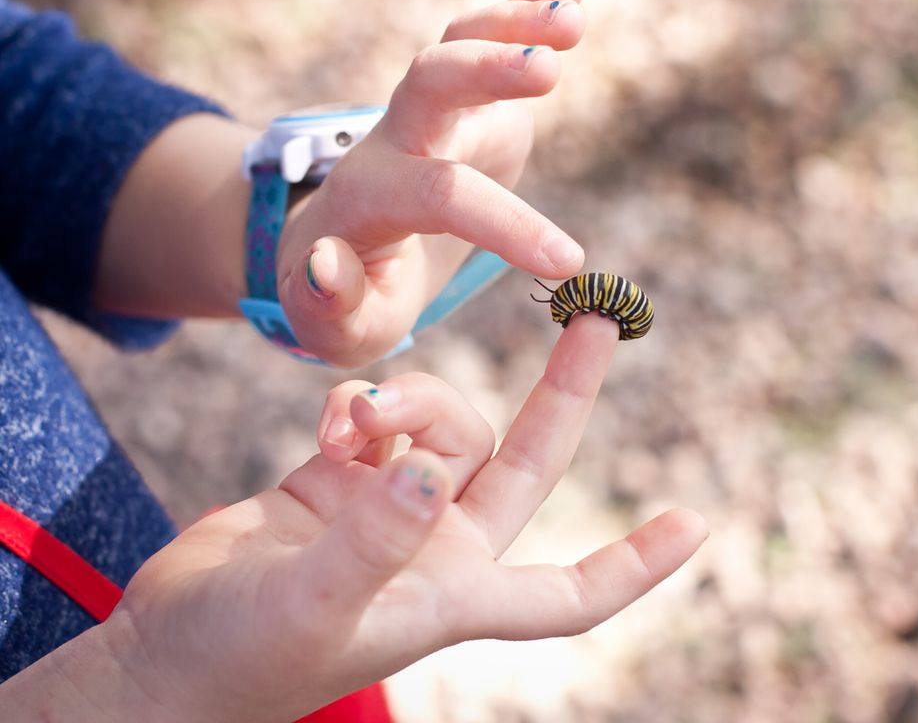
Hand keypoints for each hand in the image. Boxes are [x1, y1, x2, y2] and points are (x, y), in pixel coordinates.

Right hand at [96, 314, 704, 721]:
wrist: (161, 652)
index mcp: (455, 596)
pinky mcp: (338, 480)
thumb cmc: (240, 659)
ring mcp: (389, 509)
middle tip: (597, 319)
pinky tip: (334, 418)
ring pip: (444, 425)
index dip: (633, 564)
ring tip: (356, 418)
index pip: (570, 593)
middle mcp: (436, 549)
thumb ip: (372, 542)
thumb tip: (426, 476)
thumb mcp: (311, 607)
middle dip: (563, 395)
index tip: (693, 524)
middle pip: (524, 464)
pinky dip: (365, 403)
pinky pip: (380, 418)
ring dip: (413, 401)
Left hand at [274, 0, 587, 365]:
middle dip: (483, 70)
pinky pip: (484, 38)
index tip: (568, 261)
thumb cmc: (347, 297)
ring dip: (513, 22)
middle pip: (430, 83)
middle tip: (546, 68)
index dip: (505, 225)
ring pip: (458, 43)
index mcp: (371, 198)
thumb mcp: (332, 327)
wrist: (342, 246)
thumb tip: (325, 258)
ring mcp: (431, 112)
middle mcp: (398, 139)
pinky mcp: (463, 101)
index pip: (439, 196)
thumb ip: (325, 304)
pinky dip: (524, 7)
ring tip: (575, 15)